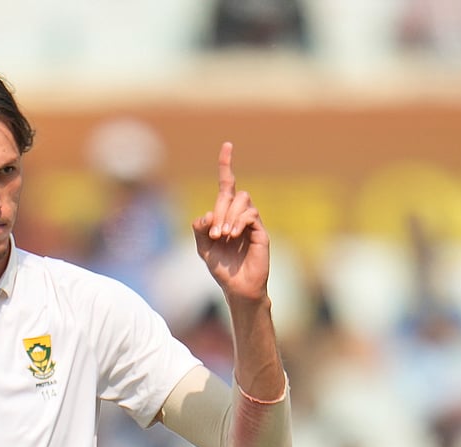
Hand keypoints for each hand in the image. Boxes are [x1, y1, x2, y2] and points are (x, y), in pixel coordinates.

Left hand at [192, 142, 270, 302]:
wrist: (237, 287)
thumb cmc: (221, 268)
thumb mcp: (203, 248)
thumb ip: (199, 230)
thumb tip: (206, 214)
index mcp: (225, 215)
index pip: (227, 184)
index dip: (226, 165)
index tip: (227, 145)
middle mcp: (240, 214)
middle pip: (231, 194)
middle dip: (220, 210)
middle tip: (214, 233)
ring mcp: (252, 222)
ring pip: (242, 201)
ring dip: (228, 217)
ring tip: (222, 236)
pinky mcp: (261, 231)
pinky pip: (251, 214)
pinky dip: (238, 222)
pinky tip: (232, 236)